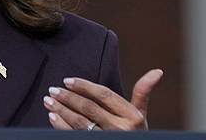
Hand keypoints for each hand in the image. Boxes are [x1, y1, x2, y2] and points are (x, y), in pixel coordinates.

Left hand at [43, 68, 163, 130]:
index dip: (84, 86)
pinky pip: (74, 135)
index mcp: (132, 116)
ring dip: (61, 110)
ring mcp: (108, 139)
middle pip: (89, 108)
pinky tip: (52, 117)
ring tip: (48, 101)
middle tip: (52, 90)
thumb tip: (157, 71)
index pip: (104, 95)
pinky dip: (61, 126)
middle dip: (68, 98)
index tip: (67, 80)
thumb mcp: (141, 115)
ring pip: (80, 123)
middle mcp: (121, 129)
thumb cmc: (135, 133)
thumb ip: (143, 92)